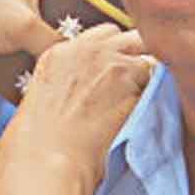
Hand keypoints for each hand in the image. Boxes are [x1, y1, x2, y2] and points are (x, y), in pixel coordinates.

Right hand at [0, 24, 155, 194]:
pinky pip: (156, 79)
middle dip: (131, 53)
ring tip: (135, 102)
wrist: (48, 160)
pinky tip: (139, 113)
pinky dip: (154, 93)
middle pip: (125, 35)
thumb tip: (87, 87)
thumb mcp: (42, 97)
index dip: (109, 53)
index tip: (111, 71)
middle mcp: (86, 50)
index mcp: (59, 52)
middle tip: (129, 82)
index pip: (98, 35)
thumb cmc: (38, 142)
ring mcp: (112, 63)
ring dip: (145, 75)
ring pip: (146, 55)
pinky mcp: (132, 82)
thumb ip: (68, 80)